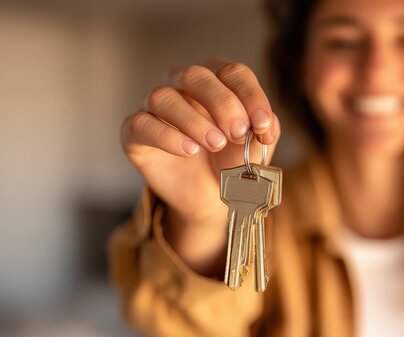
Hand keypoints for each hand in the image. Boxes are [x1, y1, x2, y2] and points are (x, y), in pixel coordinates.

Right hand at [120, 58, 279, 271]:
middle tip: (237, 132)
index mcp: (217, 81)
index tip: (262, 125)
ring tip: (215, 144)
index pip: (232, 72)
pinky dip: (167, 136)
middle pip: (196, 75)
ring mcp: (155, 108)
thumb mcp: (257, 146)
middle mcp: (182, 86)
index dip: (250, 96)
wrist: (210, 195)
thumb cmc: (232, 160)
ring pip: (164, 97)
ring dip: (193, 120)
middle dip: (222, 103)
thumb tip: (264, 123)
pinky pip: (142, 124)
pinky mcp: (135, 133)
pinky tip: (189, 150)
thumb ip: (266, 129)